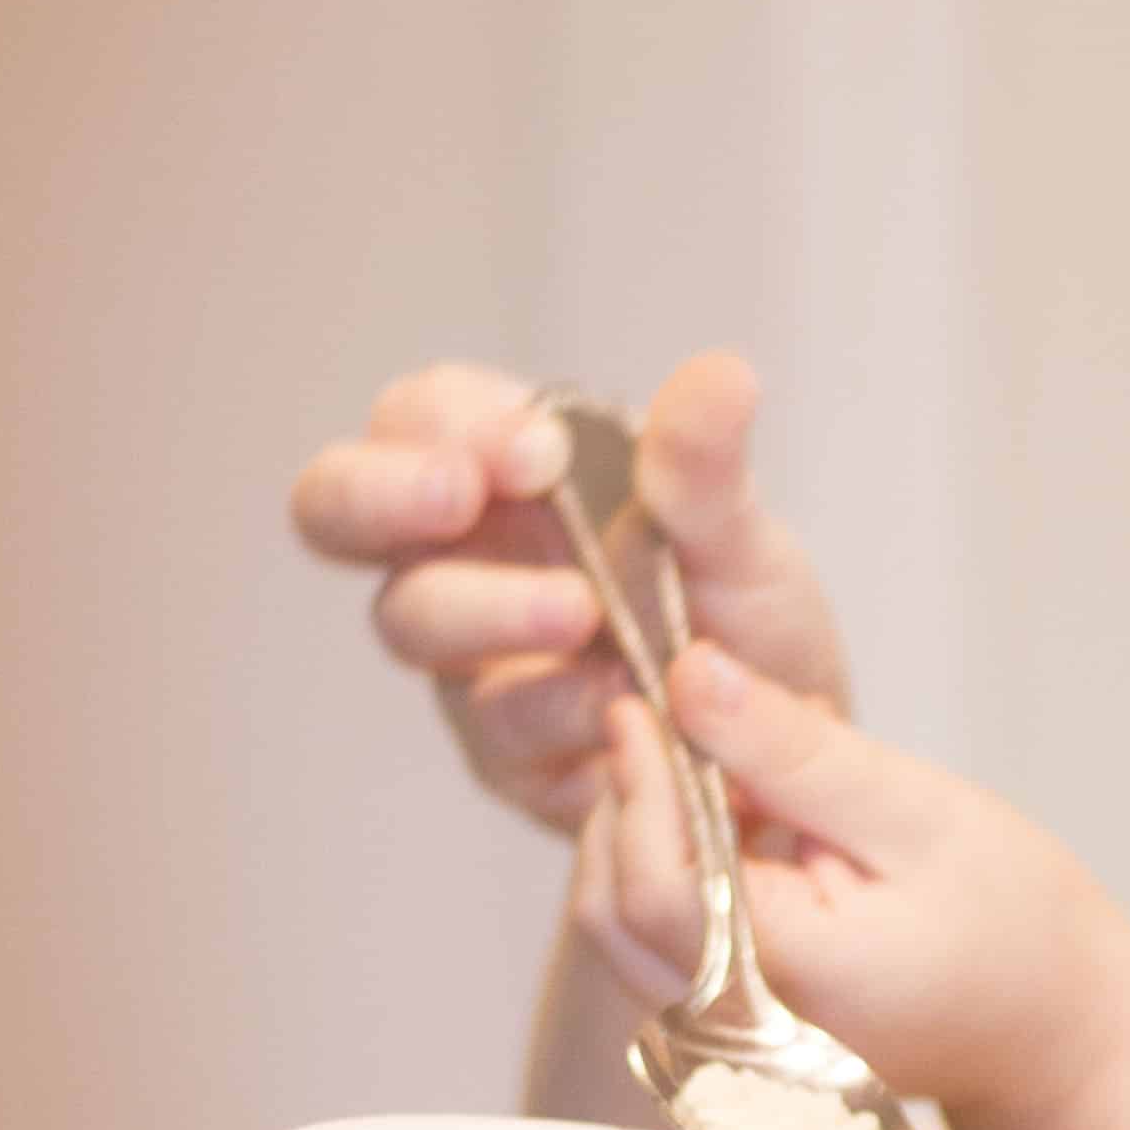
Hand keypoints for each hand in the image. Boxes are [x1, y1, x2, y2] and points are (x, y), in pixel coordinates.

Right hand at [286, 348, 846, 836]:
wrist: (793, 754)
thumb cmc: (742, 621)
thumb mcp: (739, 534)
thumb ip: (705, 466)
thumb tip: (725, 376)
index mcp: (500, 475)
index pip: (418, 417)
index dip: (453, 423)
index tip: (541, 449)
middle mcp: (459, 558)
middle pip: (335, 508)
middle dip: (382, 492)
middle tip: (458, 492)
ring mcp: (469, 658)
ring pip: (409, 617)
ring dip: (488, 605)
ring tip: (581, 610)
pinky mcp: (506, 753)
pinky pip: (497, 725)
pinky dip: (554, 705)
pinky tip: (617, 701)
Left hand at [589, 636, 1129, 1129]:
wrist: (1055, 1033)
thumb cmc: (1016, 925)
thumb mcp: (915, 814)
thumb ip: (794, 754)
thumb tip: (691, 674)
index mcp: (788, 982)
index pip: (655, 879)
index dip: (635, 780)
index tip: (642, 698)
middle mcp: (742, 1033)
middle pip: (614, 910)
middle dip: (633, 803)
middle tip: (680, 720)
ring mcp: (730, 1048)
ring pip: (621, 934)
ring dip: (647, 838)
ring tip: (722, 772)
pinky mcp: (732, 1036)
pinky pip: (659, 951)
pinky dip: (675, 878)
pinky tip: (738, 831)